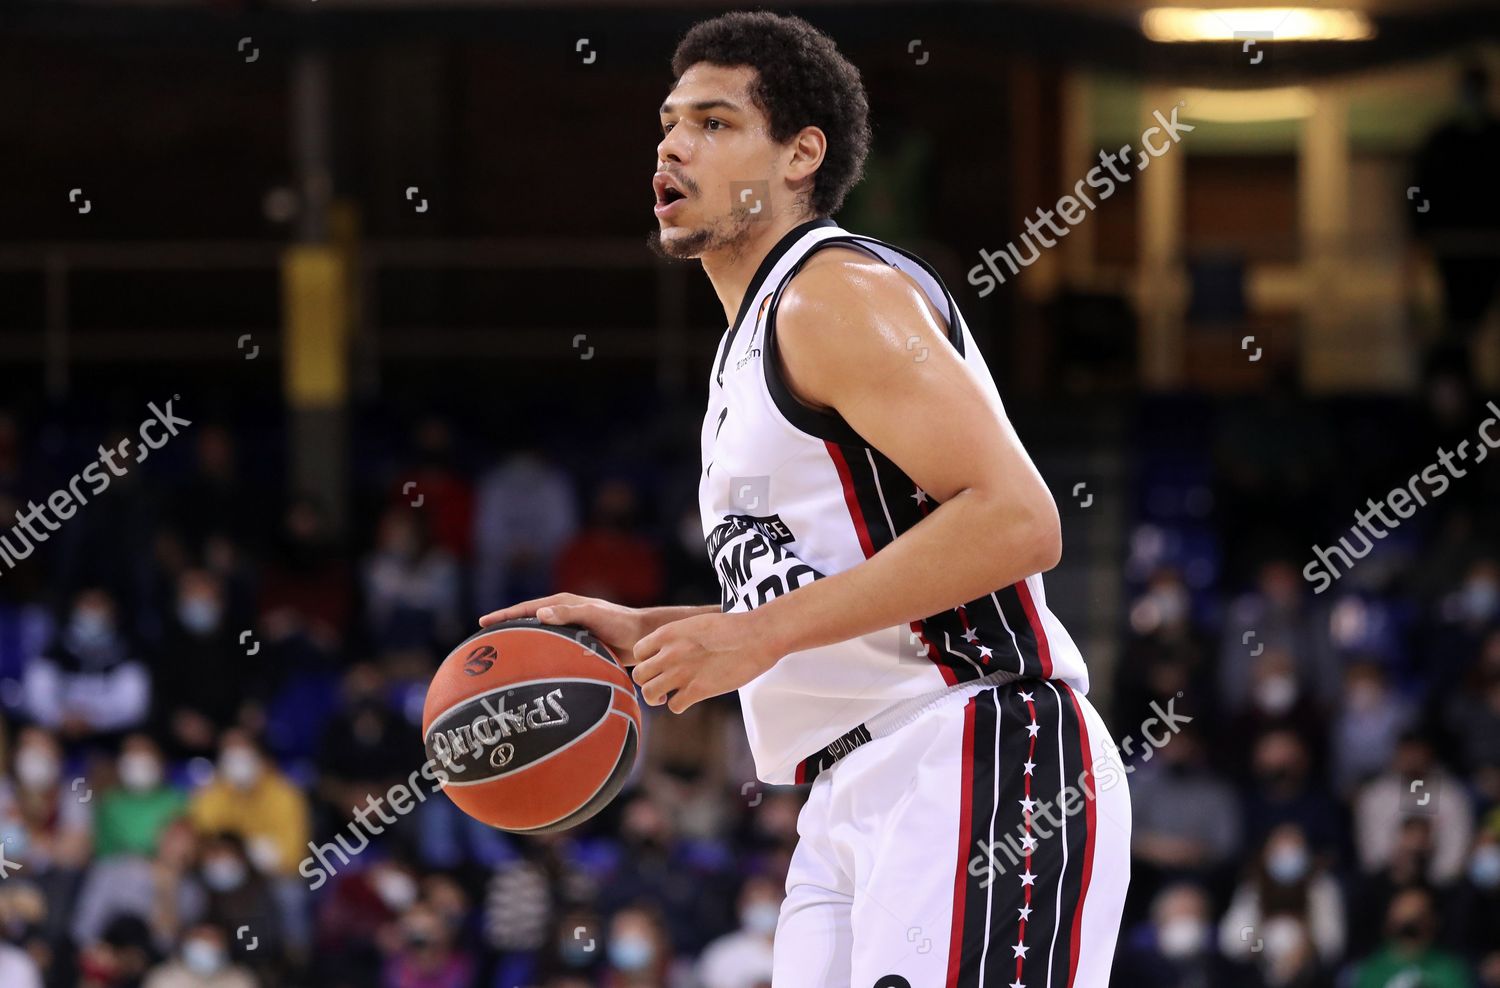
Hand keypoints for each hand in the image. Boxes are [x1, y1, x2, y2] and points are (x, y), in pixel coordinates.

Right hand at [478, 593, 650, 663]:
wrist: (643, 637)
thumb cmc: (621, 625)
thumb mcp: (595, 616)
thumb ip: (570, 614)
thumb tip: (539, 614)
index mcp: (564, 604)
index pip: (527, 609)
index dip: (505, 615)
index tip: (483, 623)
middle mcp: (565, 614)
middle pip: (529, 620)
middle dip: (507, 627)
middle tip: (484, 640)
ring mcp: (571, 628)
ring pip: (539, 634)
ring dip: (521, 641)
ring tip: (502, 656)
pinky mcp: (578, 642)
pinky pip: (552, 647)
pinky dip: (538, 653)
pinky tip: (533, 669)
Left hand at [631, 611, 779, 712]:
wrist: (756, 636)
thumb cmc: (733, 627)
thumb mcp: (697, 622)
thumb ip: (680, 635)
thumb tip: (677, 645)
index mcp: (668, 633)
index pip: (638, 652)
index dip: (646, 661)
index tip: (659, 664)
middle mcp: (669, 653)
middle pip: (639, 675)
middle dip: (648, 681)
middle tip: (661, 684)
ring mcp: (681, 673)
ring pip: (650, 694)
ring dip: (658, 697)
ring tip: (668, 696)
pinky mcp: (698, 690)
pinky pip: (674, 706)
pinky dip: (679, 706)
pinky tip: (689, 700)